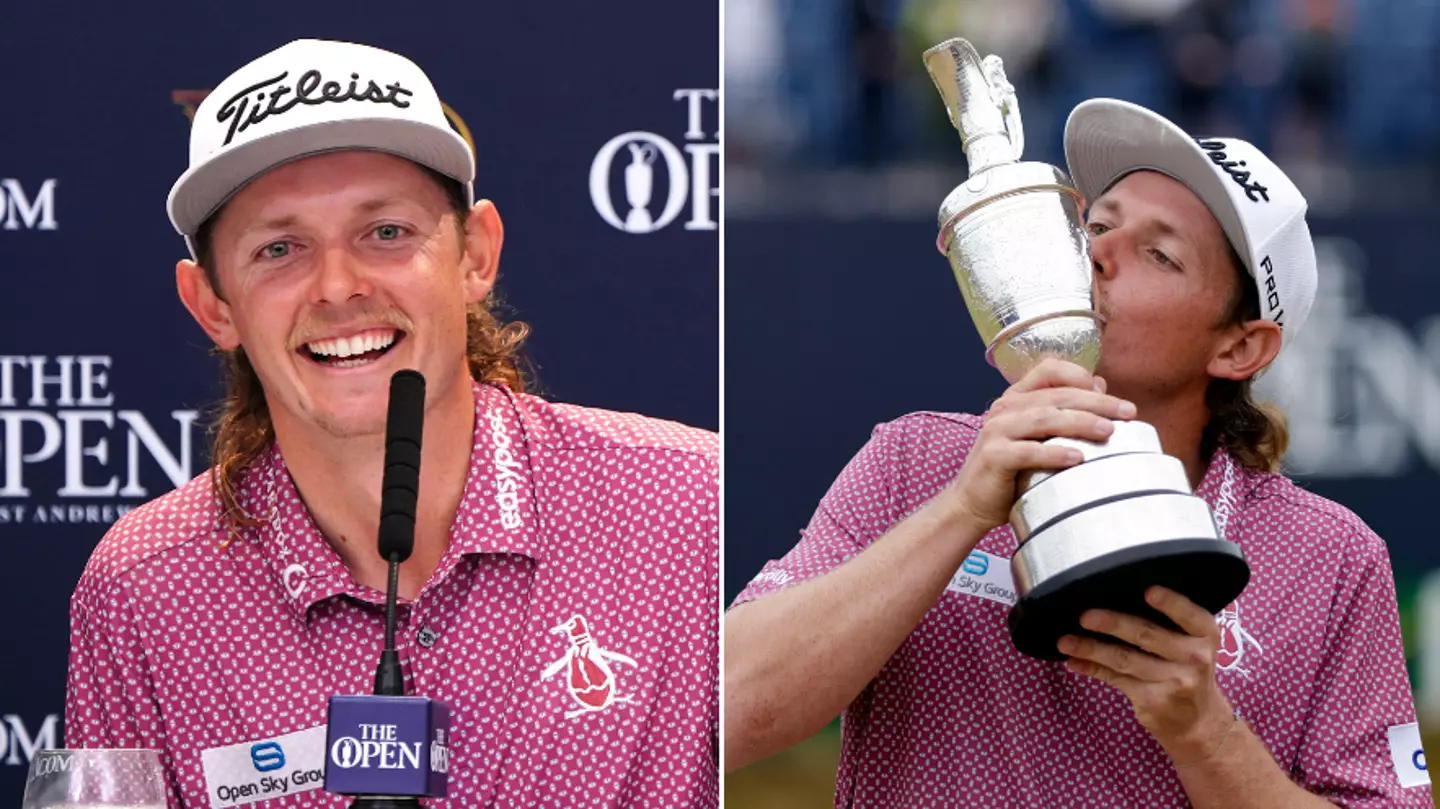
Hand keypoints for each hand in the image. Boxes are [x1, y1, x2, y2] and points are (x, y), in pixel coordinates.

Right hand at [943, 358, 1136, 529]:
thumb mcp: (1037, 438)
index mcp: (1016, 398)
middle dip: (1096, 402)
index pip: (1050, 370)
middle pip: (1056, 395)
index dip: (1081, 376)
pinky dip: (1055, 453)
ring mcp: (996, 431)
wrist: (972, 502)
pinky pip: (1028, 451)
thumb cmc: (1011, 470)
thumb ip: (1062, 412)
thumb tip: (1099, 387)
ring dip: (1081, 422)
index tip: (1110, 394)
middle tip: (1127, 412)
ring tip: (1109, 431)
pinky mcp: (994, 456)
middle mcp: (1004, 408)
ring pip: (1044, 418)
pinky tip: (1077, 459)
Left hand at [1060, 586, 1237, 766]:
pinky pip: (1115, 679)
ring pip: (1124, 659)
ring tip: (1065, 641)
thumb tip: (1112, 597)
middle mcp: (1195, 657)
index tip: (1147, 591)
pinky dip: (1091, 668)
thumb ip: (1168, 623)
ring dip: (1091, 648)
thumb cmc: (1187, 669)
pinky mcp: (1153, 700)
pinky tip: (1073, 662)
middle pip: (1146, 635)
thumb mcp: (1192, 644)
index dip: (1170, 603)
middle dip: (1112, 624)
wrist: (1198, 722)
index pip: (1190, 615)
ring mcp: (1175, 681)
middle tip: (1085, 616)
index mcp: (1205, 635)